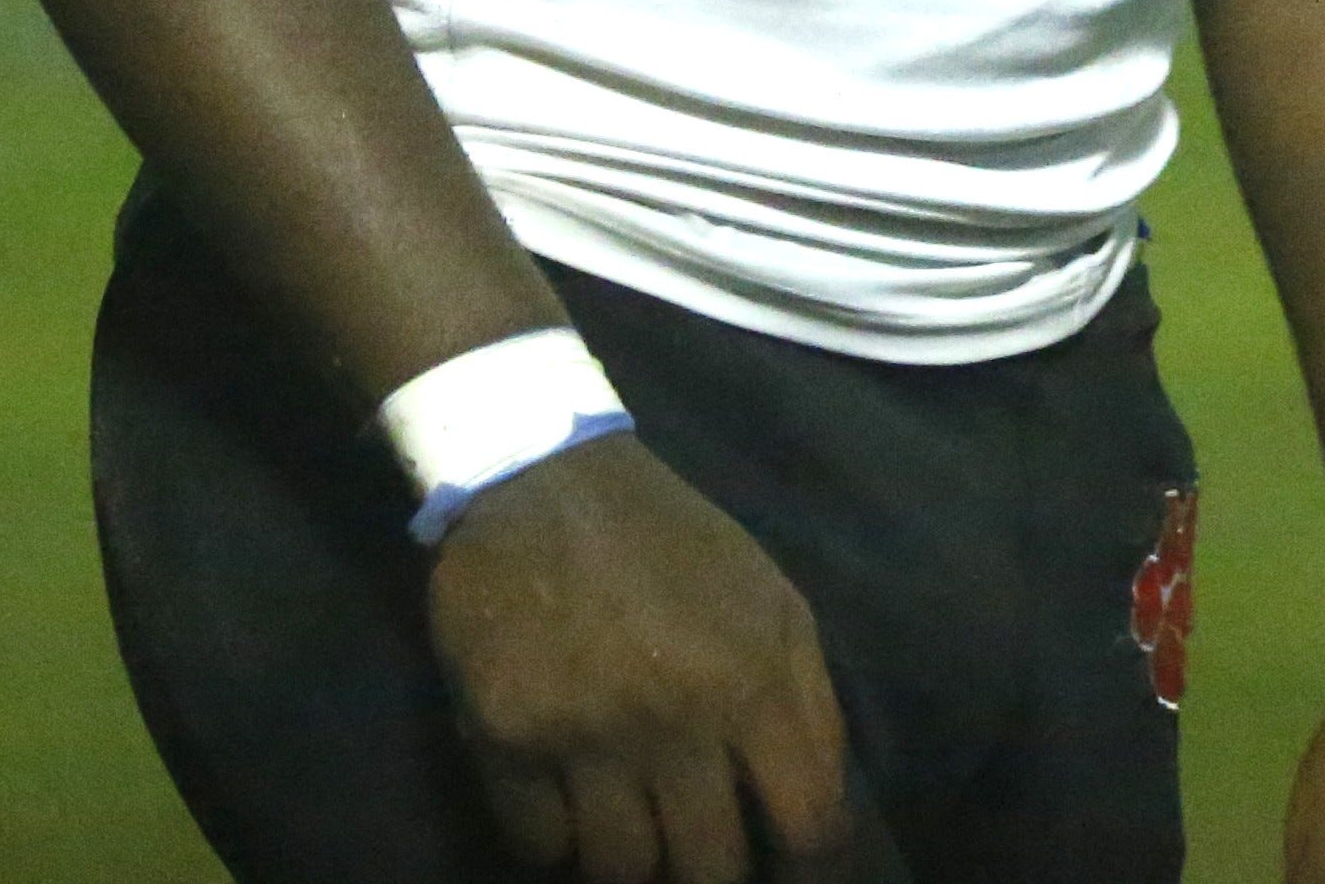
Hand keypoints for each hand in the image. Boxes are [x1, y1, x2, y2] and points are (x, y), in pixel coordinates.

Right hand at [427, 430, 860, 879]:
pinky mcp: (507, 740)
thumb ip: (805, 704)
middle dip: (711, 870)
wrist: (545, 479)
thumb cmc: (671, 542)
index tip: (790, 867)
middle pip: (710, 869)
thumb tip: (817, 816)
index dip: (808, 862)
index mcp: (756, 674)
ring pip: (621, 871)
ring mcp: (587, 734)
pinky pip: (538, 846)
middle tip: (697, 845)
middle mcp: (677, 715)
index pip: (809, 820)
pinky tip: (565, 797)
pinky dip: (554, 836)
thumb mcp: (769, 599)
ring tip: (630, 820)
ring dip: (630, 856)